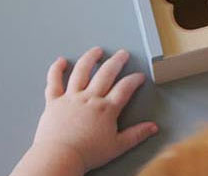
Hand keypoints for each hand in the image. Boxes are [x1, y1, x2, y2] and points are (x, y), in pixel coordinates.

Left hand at [33, 47, 157, 171]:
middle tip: (123, 54)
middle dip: (117, 61)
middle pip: (106, 73)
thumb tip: (153, 128)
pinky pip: (54, 81)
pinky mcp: (54, 101)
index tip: (139, 76)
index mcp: (106, 108)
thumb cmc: (86, 154)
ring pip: (81, 71)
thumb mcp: (117, 146)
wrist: (59, 158)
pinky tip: (60, 61)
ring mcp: (71, 97)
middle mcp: (90, 98)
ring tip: (97, 51)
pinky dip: (56, 70)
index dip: (134, 80)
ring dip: (90, 58)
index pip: (125, 88)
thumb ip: (136, 135)